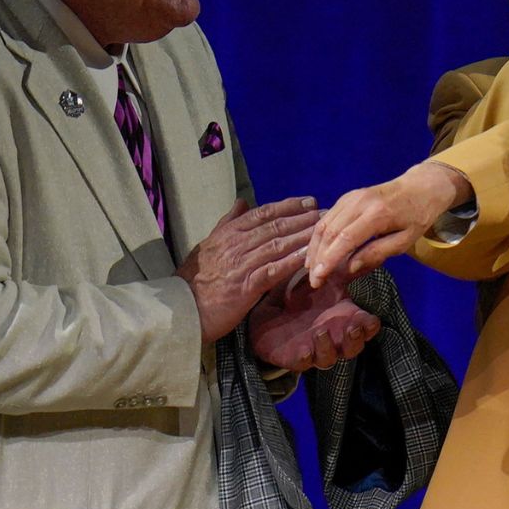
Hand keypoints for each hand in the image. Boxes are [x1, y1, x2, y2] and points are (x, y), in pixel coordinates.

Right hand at [178, 197, 319, 343]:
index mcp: (228, 233)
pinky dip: (293, 261)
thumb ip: (227, 223)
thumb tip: (241, 202)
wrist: (182, 307)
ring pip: (278, 244)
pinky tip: (310, 256)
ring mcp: (242, 264)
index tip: (309, 201)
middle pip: (275, 226)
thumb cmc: (195, 278)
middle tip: (326, 212)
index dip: (288, 206)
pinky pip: (275, 269)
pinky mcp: (247, 285)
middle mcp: (236, 244)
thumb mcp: (208, 244)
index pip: (263, 213)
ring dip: (303, 235)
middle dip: (303, 218)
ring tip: (324, 229)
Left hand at [249, 269, 381, 370]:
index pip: (366, 327)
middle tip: (352, 328)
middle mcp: (335, 337)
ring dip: (329, 346)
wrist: (265, 311)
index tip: (369, 319)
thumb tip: (362, 250)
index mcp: (344, 318)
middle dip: (356, 339)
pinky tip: (305, 349)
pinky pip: (304, 363)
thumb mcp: (321, 280)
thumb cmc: (299, 295)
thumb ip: (341, 269)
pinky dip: (306, 357)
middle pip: (355, 347)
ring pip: (331, 357)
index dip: (370, 326)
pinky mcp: (295, 357)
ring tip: (320, 331)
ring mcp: (316, 349)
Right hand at [307, 161, 469, 287]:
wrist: (421, 186)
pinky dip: (320, 236)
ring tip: (311, 269)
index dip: (329, 260)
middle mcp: (359, 202)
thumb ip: (377, 253)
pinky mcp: (347, 196)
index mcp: (377, 214)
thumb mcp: (405, 241)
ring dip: (315, 248)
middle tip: (314, 280)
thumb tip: (349, 267)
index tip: (318, 278)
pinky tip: (318, 251)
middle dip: (318, 258)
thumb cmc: (417, 217)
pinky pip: (327, 217)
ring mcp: (351, 197)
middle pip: (330, 232)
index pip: (345, 239)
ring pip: (324, 224)